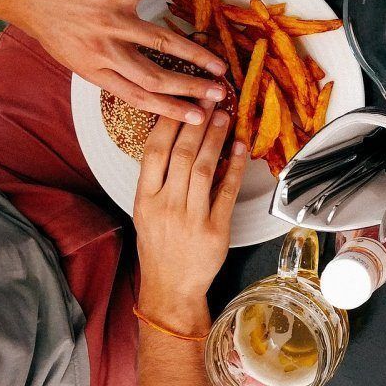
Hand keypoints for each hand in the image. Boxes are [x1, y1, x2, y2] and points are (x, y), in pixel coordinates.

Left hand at [5, 0, 227, 123]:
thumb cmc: (44, 19)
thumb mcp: (70, 54)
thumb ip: (102, 64)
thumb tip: (132, 74)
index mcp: (94, 70)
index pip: (138, 97)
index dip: (171, 110)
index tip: (197, 118)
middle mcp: (104, 51)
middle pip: (155, 77)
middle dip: (191, 88)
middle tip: (219, 94)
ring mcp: (108, 21)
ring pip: (160, 42)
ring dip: (194, 53)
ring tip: (219, 63)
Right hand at [133, 105, 246, 333]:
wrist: (170, 287)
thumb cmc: (159, 246)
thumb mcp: (145, 211)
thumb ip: (157, 179)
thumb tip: (174, 139)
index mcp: (144, 198)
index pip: (154, 151)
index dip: (169, 122)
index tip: (182, 101)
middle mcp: (166, 205)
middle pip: (182, 154)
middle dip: (197, 122)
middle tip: (209, 99)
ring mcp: (191, 217)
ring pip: (205, 168)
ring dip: (216, 139)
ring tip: (224, 116)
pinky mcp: (215, 229)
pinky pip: (227, 192)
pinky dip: (235, 167)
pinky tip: (241, 148)